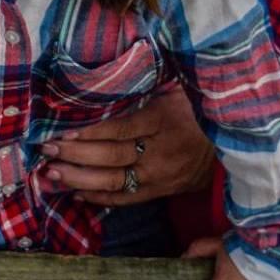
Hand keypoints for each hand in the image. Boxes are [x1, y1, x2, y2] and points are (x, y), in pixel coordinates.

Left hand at [39, 84, 215, 206]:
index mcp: (165, 120)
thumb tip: (104, 81)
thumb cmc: (196, 110)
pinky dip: (100, 197)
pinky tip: (76, 193)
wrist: (232, 145)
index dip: (89, 132)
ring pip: (115, 180)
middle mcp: (162, 151)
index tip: (62, 130)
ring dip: (79, 179)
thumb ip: (144, 90)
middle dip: (75, 155)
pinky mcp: (163, 191)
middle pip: (112, 156)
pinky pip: (127, 198)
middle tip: (46, 151)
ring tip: (51, 174)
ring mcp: (162, 175)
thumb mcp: (175, 92)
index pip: (120, 128)